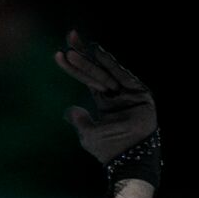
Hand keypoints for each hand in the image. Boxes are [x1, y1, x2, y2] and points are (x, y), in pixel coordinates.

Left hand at [53, 29, 156, 164]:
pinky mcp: (140, 93)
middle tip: (68, 36)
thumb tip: (68, 110)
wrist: (129, 161)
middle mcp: (117, 95)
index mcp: (105, 103)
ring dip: (91, 59)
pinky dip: (111, 64)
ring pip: (107, 72)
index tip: (58, 53)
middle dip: (82, 54)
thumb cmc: (109, 150)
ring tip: (76, 45)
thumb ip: (79, 120)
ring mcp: (128, 93)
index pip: (87, 80)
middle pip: (96, 70)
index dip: (73, 67)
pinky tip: (97, 52)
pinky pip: (123, 75)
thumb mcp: (88, 135)